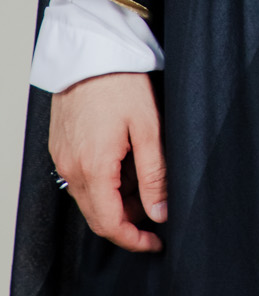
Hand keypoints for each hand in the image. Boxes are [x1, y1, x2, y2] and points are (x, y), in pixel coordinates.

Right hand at [48, 73, 166, 253]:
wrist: (91, 53)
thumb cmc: (121, 84)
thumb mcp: (148, 130)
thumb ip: (154, 176)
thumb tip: (160, 212)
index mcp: (93, 168)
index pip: (110, 224)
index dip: (134, 240)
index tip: (155, 242)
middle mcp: (71, 169)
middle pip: (97, 216)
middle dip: (128, 221)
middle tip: (156, 209)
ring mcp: (62, 159)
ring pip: (89, 199)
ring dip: (116, 200)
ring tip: (144, 177)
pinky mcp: (61, 149)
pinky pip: (81, 179)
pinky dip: (104, 182)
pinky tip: (124, 164)